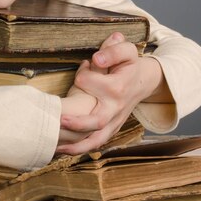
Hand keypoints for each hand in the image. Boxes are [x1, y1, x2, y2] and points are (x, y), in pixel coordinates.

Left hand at [56, 32, 164, 154]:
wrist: (144, 81)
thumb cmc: (129, 65)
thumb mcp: (127, 51)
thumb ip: (113, 50)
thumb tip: (97, 58)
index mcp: (119, 87)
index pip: (94, 83)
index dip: (84, 74)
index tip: (83, 66)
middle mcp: (116, 108)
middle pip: (98, 120)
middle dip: (78, 122)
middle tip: (60, 119)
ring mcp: (113, 121)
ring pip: (96, 139)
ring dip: (76, 145)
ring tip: (57, 146)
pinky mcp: (110, 130)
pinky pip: (95, 143)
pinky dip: (79, 149)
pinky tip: (61, 150)